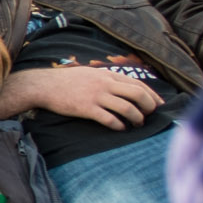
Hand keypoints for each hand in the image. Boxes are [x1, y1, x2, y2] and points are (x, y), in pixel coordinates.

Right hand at [2, 67, 163, 130]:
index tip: (159, 105)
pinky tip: (120, 128)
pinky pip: (110, 119)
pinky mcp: (87, 108)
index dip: (153, 96)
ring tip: (137, 124)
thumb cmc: (67, 81)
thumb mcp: (90, 73)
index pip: (139, 84)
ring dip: (136, 118)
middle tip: (149, 116)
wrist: (44, 86)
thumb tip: (124, 87)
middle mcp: (105, 84)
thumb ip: (107, 79)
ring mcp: (96, 96)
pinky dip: (119, 125)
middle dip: (149, 107)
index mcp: (108, 75)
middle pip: (138, 95)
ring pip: (127, 108)